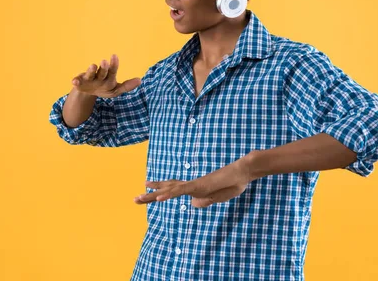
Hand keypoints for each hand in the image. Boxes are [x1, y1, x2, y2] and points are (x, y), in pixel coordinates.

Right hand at [71, 54, 140, 97]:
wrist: (88, 92)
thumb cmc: (104, 88)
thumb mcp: (116, 90)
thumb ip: (127, 86)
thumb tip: (140, 80)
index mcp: (108, 76)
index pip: (113, 70)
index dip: (114, 64)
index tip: (114, 56)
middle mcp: (99, 75)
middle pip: (102, 72)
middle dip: (104, 67)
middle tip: (105, 61)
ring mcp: (88, 79)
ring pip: (90, 74)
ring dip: (91, 70)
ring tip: (93, 66)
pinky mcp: (79, 83)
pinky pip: (77, 81)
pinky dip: (76, 81)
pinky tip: (74, 81)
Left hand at [134, 158, 252, 207]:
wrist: (242, 173)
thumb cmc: (232, 183)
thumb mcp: (217, 197)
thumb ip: (205, 201)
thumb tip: (193, 205)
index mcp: (195, 188)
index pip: (173, 189)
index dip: (160, 190)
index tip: (146, 189)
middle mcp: (191, 184)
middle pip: (167, 189)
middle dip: (150, 194)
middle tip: (134, 199)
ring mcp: (194, 185)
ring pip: (170, 190)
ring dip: (154, 195)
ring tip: (139, 198)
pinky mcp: (199, 186)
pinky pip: (181, 191)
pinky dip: (169, 194)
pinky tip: (159, 198)